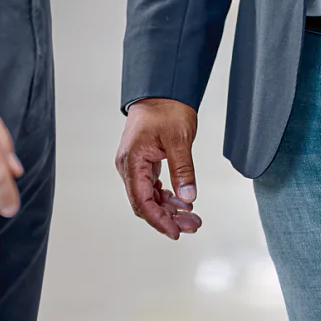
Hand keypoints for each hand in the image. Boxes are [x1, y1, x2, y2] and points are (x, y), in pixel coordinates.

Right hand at [116, 98, 204, 240]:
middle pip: (145, 203)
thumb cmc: (166, 108)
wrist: (162, 89)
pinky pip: (152, 186)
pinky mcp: (143, 162)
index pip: (142, 201)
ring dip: (170, 209)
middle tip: (192, 225)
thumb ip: (183, 169)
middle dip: (168, 218)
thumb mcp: (179, 139)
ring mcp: (135, 164)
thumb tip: (188, 197)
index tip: (176, 232)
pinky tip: (183, 202)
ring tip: (192, 217)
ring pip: (150, 196)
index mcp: (132, 161)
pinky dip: (167, 196)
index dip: (159, 220)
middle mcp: (129, 166)